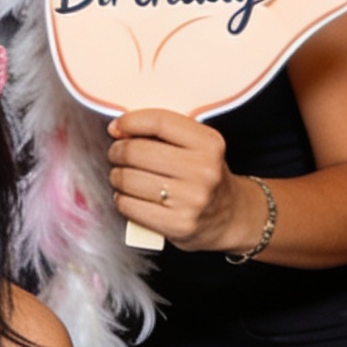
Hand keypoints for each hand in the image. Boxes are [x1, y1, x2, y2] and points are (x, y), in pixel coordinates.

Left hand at [108, 107, 260, 251]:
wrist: (230, 216)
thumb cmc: (205, 177)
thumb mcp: (199, 147)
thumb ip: (167, 133)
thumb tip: (120, 129)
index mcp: (209, 144)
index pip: (159, 122)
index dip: (130, 122)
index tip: (117, 128)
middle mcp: (203, 170)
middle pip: (136, 151)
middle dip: (117, 152)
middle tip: (117, 155)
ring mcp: (191, 200)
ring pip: (128, 179)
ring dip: (116, 176)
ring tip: (122, 177)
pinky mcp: (178, 224)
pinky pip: (129, 206)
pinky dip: (121, 199)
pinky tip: (128, 197)